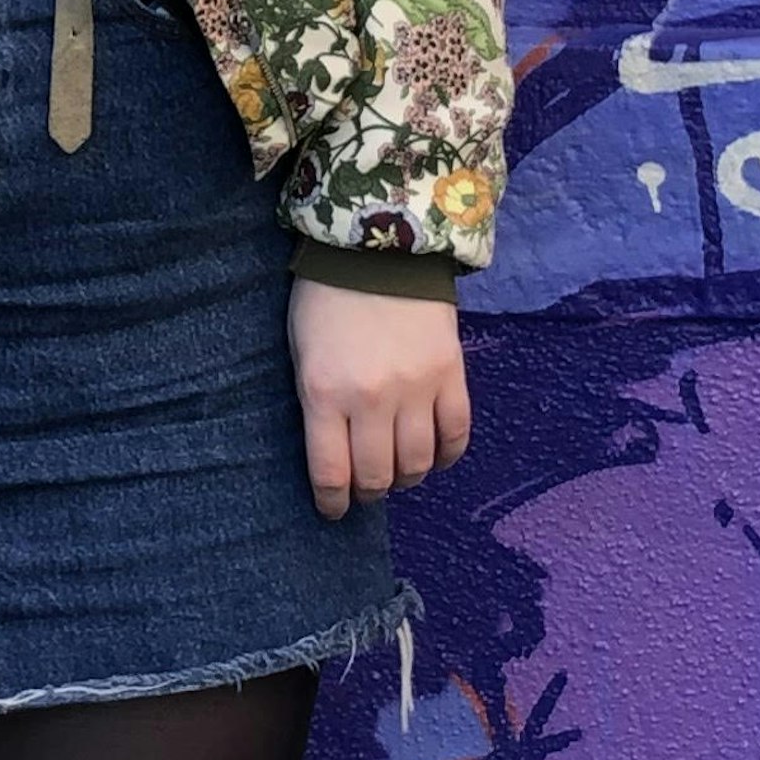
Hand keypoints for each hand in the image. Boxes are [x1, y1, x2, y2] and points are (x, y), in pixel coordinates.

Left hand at [290, 281, 469, 518]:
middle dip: (369, 492)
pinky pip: (456, 434)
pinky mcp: (451, 375)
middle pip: (377, 475)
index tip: (333, 510)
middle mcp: (371, 399)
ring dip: (407, 478)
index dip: (332, 502)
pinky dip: (446, 455)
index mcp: (324, 394)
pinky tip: (435, 455)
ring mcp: (416, 388)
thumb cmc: (326, 302)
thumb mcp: (302, 356)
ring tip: (398, 472)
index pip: (330, 473)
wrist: (379, 250)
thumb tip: (334, 455)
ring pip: (418, 463)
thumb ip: (316, 406)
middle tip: (366, 488)